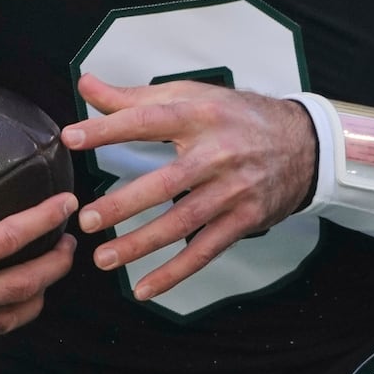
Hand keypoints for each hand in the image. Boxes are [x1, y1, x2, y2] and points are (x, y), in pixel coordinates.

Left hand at [61, 74, 314, 301]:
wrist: (302, 143)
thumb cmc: (237, 117)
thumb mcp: (191, 96)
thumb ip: (134, 97)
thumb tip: (87, 86)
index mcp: (199, 116)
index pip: (147, 120)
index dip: (109, 128)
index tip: (71, 138)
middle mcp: (217, 153)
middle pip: (166, 182)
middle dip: (124, 204)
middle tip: (87, 218)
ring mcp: (232, 190)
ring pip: (183, 223)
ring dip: (141, 244)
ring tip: (104, 257)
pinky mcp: (243, 219)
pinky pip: (205, 251)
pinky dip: (175, 273)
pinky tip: (145, 287)